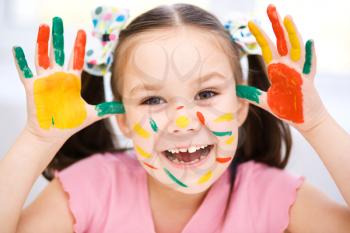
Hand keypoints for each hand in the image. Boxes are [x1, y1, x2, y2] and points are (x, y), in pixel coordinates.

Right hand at [13, 17, 124, 140]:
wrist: (53, 134)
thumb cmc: (70, 123)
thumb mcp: (93, 114)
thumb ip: (108, 109)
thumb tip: (125, 108)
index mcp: (71, 80)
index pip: (76, 58)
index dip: (78, 45)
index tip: (82, 31)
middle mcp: (58, 77)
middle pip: (57, 52)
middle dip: (58, 36)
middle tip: (58, 20)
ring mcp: (44, 81)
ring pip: (42, 57)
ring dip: (42, 42)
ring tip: (43, 26)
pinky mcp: (33, 87)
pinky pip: (25, 72)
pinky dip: (20, 61)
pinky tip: (17, 49)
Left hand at [236, 4, 327, 132]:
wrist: (303, 119)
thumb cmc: (286, 108)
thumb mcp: (265, 101)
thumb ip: (252, 95)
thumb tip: (237, 90)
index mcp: (277, 69)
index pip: (267, 48)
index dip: (259, 35)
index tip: (251, 23)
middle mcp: (288, 66)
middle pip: (281, 41)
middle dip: (275, 25)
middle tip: (270, 8)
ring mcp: (299, 72)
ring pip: (296, 48)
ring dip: (291, 33)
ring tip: (286, 18)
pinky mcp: (308, 81)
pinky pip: (310, 66)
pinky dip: (311, 54)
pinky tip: (310, 42)